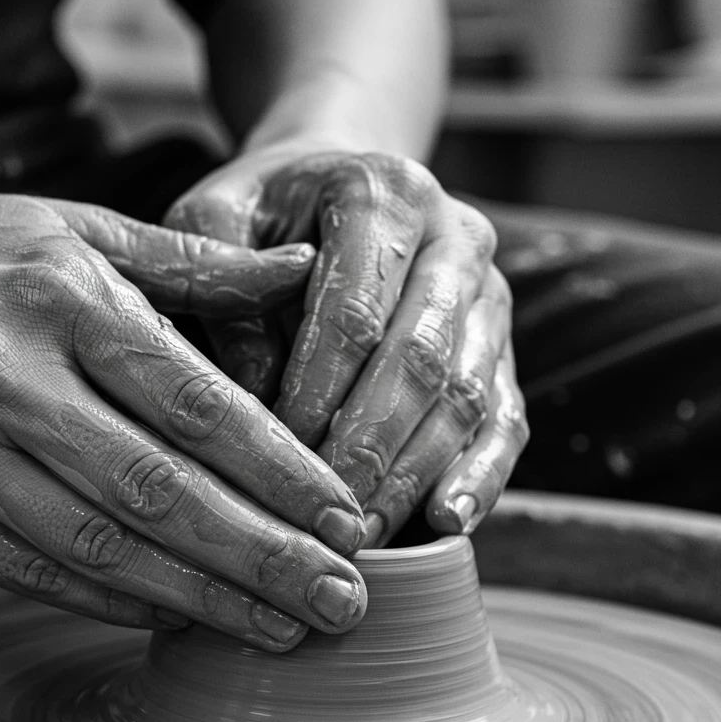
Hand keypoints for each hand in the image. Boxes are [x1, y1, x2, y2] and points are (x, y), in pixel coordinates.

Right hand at [0, 182, 366, 649]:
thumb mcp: (71, 227)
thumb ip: (191, 260)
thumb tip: (301, 273)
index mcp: (67, 304)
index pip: (197, 404)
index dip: (281, 471)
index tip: (347, 521)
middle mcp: (16, 385)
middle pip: (162, 493)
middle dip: (262, 558)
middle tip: (343, 604)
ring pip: (100, 549)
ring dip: (200, 599)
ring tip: (279, 631)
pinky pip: (32, 572)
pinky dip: (112, 604)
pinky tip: (179, 621)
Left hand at [166, 144, 528, 544]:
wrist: (333, 184)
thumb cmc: (263, 212)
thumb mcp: (216, 218)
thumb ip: (224, 288)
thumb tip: (254, 396)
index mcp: (384, 195)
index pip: (354, 313)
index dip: (318, 392)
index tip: (282, 455)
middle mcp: (455, 237)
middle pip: (421, 360)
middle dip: (370, 448)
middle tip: (325, 519)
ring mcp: (486, 294)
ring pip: (466, 397)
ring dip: (414, 474)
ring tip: (365, 537)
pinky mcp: (498, 343)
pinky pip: (505, 415)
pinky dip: (481, 474)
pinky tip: (449, 521)